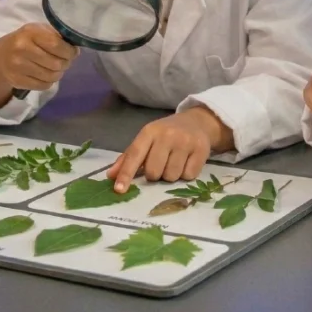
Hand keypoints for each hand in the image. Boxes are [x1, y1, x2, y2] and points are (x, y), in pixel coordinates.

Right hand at [0, 24, 78, 92]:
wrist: (0, 56)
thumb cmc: (26, 40)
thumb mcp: (38, 31)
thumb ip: (55, 35)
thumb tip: (74, 47)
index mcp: (30, 32)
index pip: (56, 45)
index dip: (69, 51)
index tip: (73, 52)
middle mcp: (22, 49)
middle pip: (56, 63)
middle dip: (66, 63)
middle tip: (66, 61)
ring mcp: (18, 66)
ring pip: (51, 76)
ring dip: (59, 73)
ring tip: (57, 68)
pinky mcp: (17, 81)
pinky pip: (43, 85)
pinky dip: (49, 82)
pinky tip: (47, 75)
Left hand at [106, 108, 231, 192]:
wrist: (197, 122)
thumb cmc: (166, 134)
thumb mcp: (147, 140)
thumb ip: (129, 158)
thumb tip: (110, 176)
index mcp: (149, 132)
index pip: (135, 154)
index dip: (126, 173)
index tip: (119, 190)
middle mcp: (167, 135)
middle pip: (153, 172)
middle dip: (155, 174)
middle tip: (161, 164)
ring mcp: (185, 142)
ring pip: (171, 176)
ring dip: (171, 175)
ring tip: (175, 161)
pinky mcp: (201, 149)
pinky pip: (188, 176)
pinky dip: (186, 174)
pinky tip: (187, 162)